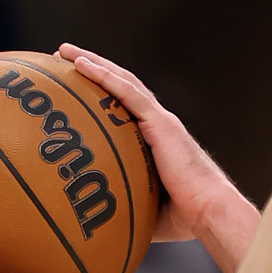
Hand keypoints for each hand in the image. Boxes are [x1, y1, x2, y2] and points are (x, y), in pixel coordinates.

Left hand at [53, 48, 239, 249]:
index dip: (100, 91)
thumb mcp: (146, 206)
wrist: (209, 211)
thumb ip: (125, 202)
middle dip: (92, 67)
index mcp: (155, 138)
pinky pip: (127, 92)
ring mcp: (159, 120)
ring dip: (92, 62)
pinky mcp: (160, 123)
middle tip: (63, 57)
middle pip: (119, 85)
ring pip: (121, 81)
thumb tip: (100, 220)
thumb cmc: (184, 216)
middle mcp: (157, 122)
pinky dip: (104, 76)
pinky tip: (82, 64)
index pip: (123, 106)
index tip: (74, 83)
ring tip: (65, 52)